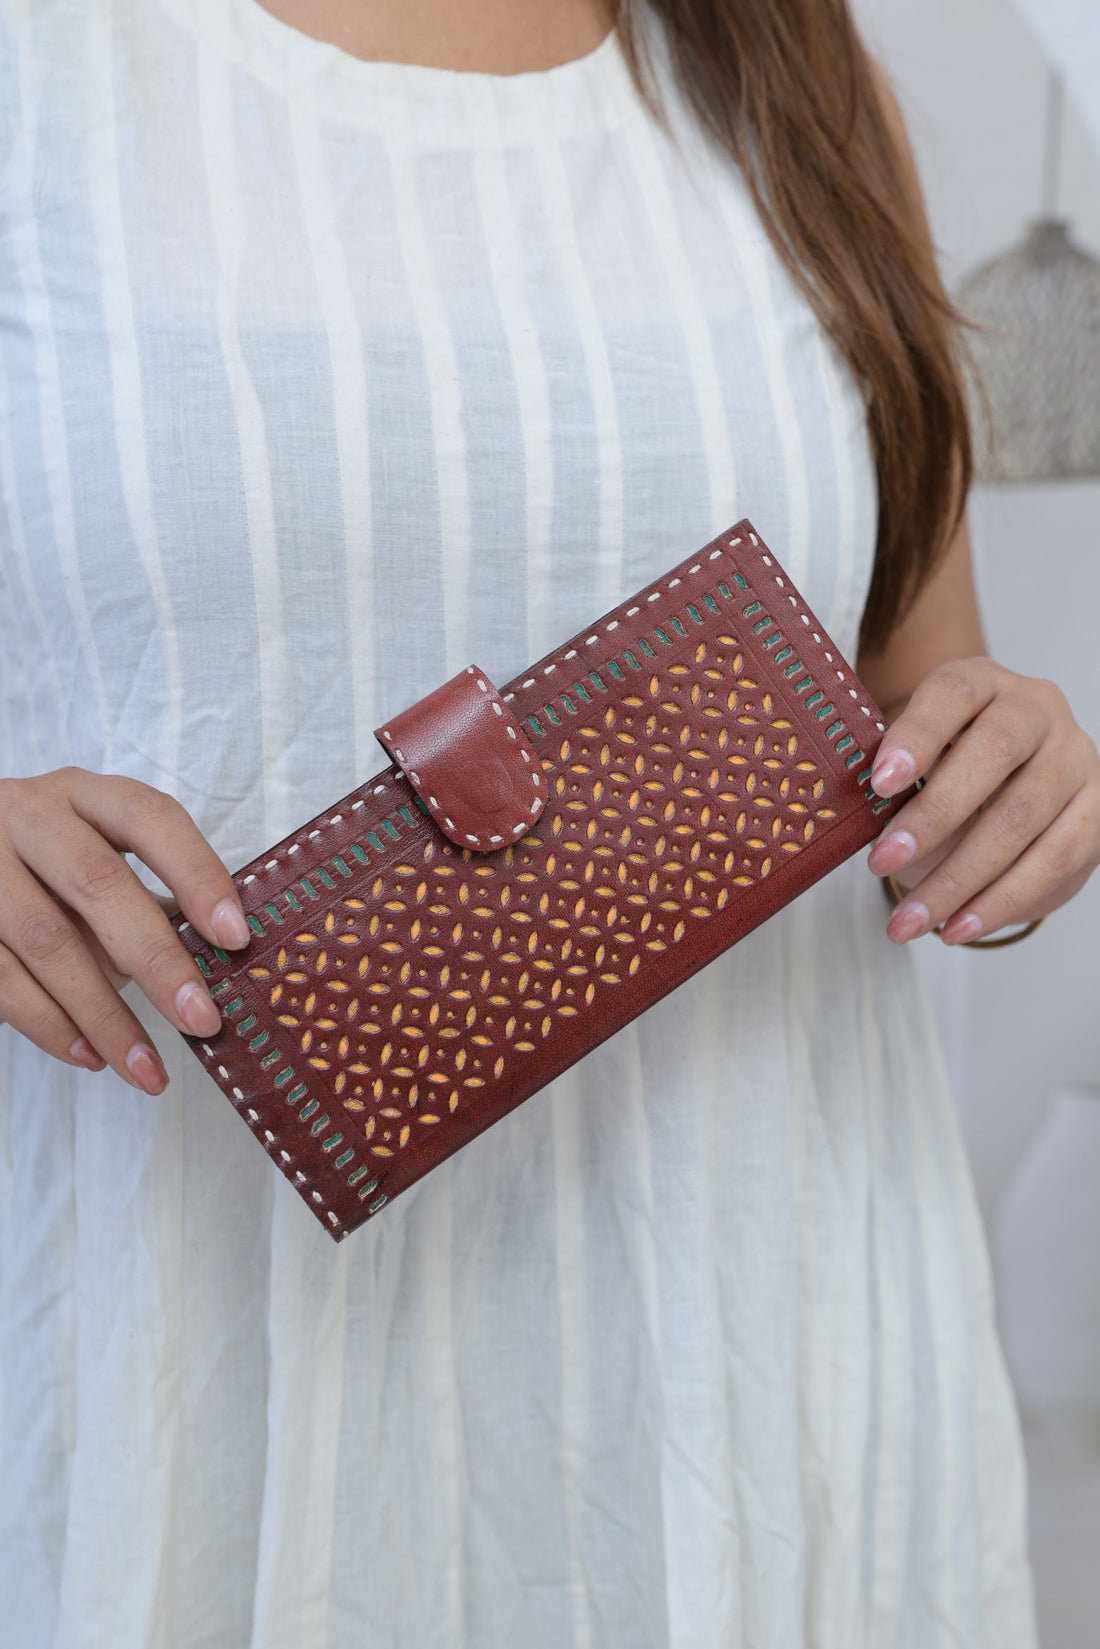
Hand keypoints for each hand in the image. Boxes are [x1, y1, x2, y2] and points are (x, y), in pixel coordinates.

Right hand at [0, 767, 250, 1091]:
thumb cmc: (47, 874)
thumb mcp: (97, 863)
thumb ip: (150, 900)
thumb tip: (221, 962)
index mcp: (82, 795)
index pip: (149, 817)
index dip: (196, 873)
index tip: (235, 936)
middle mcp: (27, 817)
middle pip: (97, 881)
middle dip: (156, 959)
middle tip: (201, 1020)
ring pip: (48, 941)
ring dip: (105, 1015)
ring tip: (148, 1068)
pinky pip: (3, 980)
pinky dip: (52, 1027)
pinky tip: (92, 1057)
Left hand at [864, 658, 1099, 943]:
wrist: (1004, 784)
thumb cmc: (941, 769)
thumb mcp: (912, 763)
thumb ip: (897, 784)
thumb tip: (882, 837)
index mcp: (981, 682)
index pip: (953, 694)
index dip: (916, 735)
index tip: (879, 782)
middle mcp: (1037, 708)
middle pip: (994, 754)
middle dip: (933, 817)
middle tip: (882, 863)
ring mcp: (1076, 756)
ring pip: (1024, 817)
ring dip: (962, 878)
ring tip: (911, 921)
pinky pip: (1057, 860)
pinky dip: (1002, 902)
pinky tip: (957, 929)